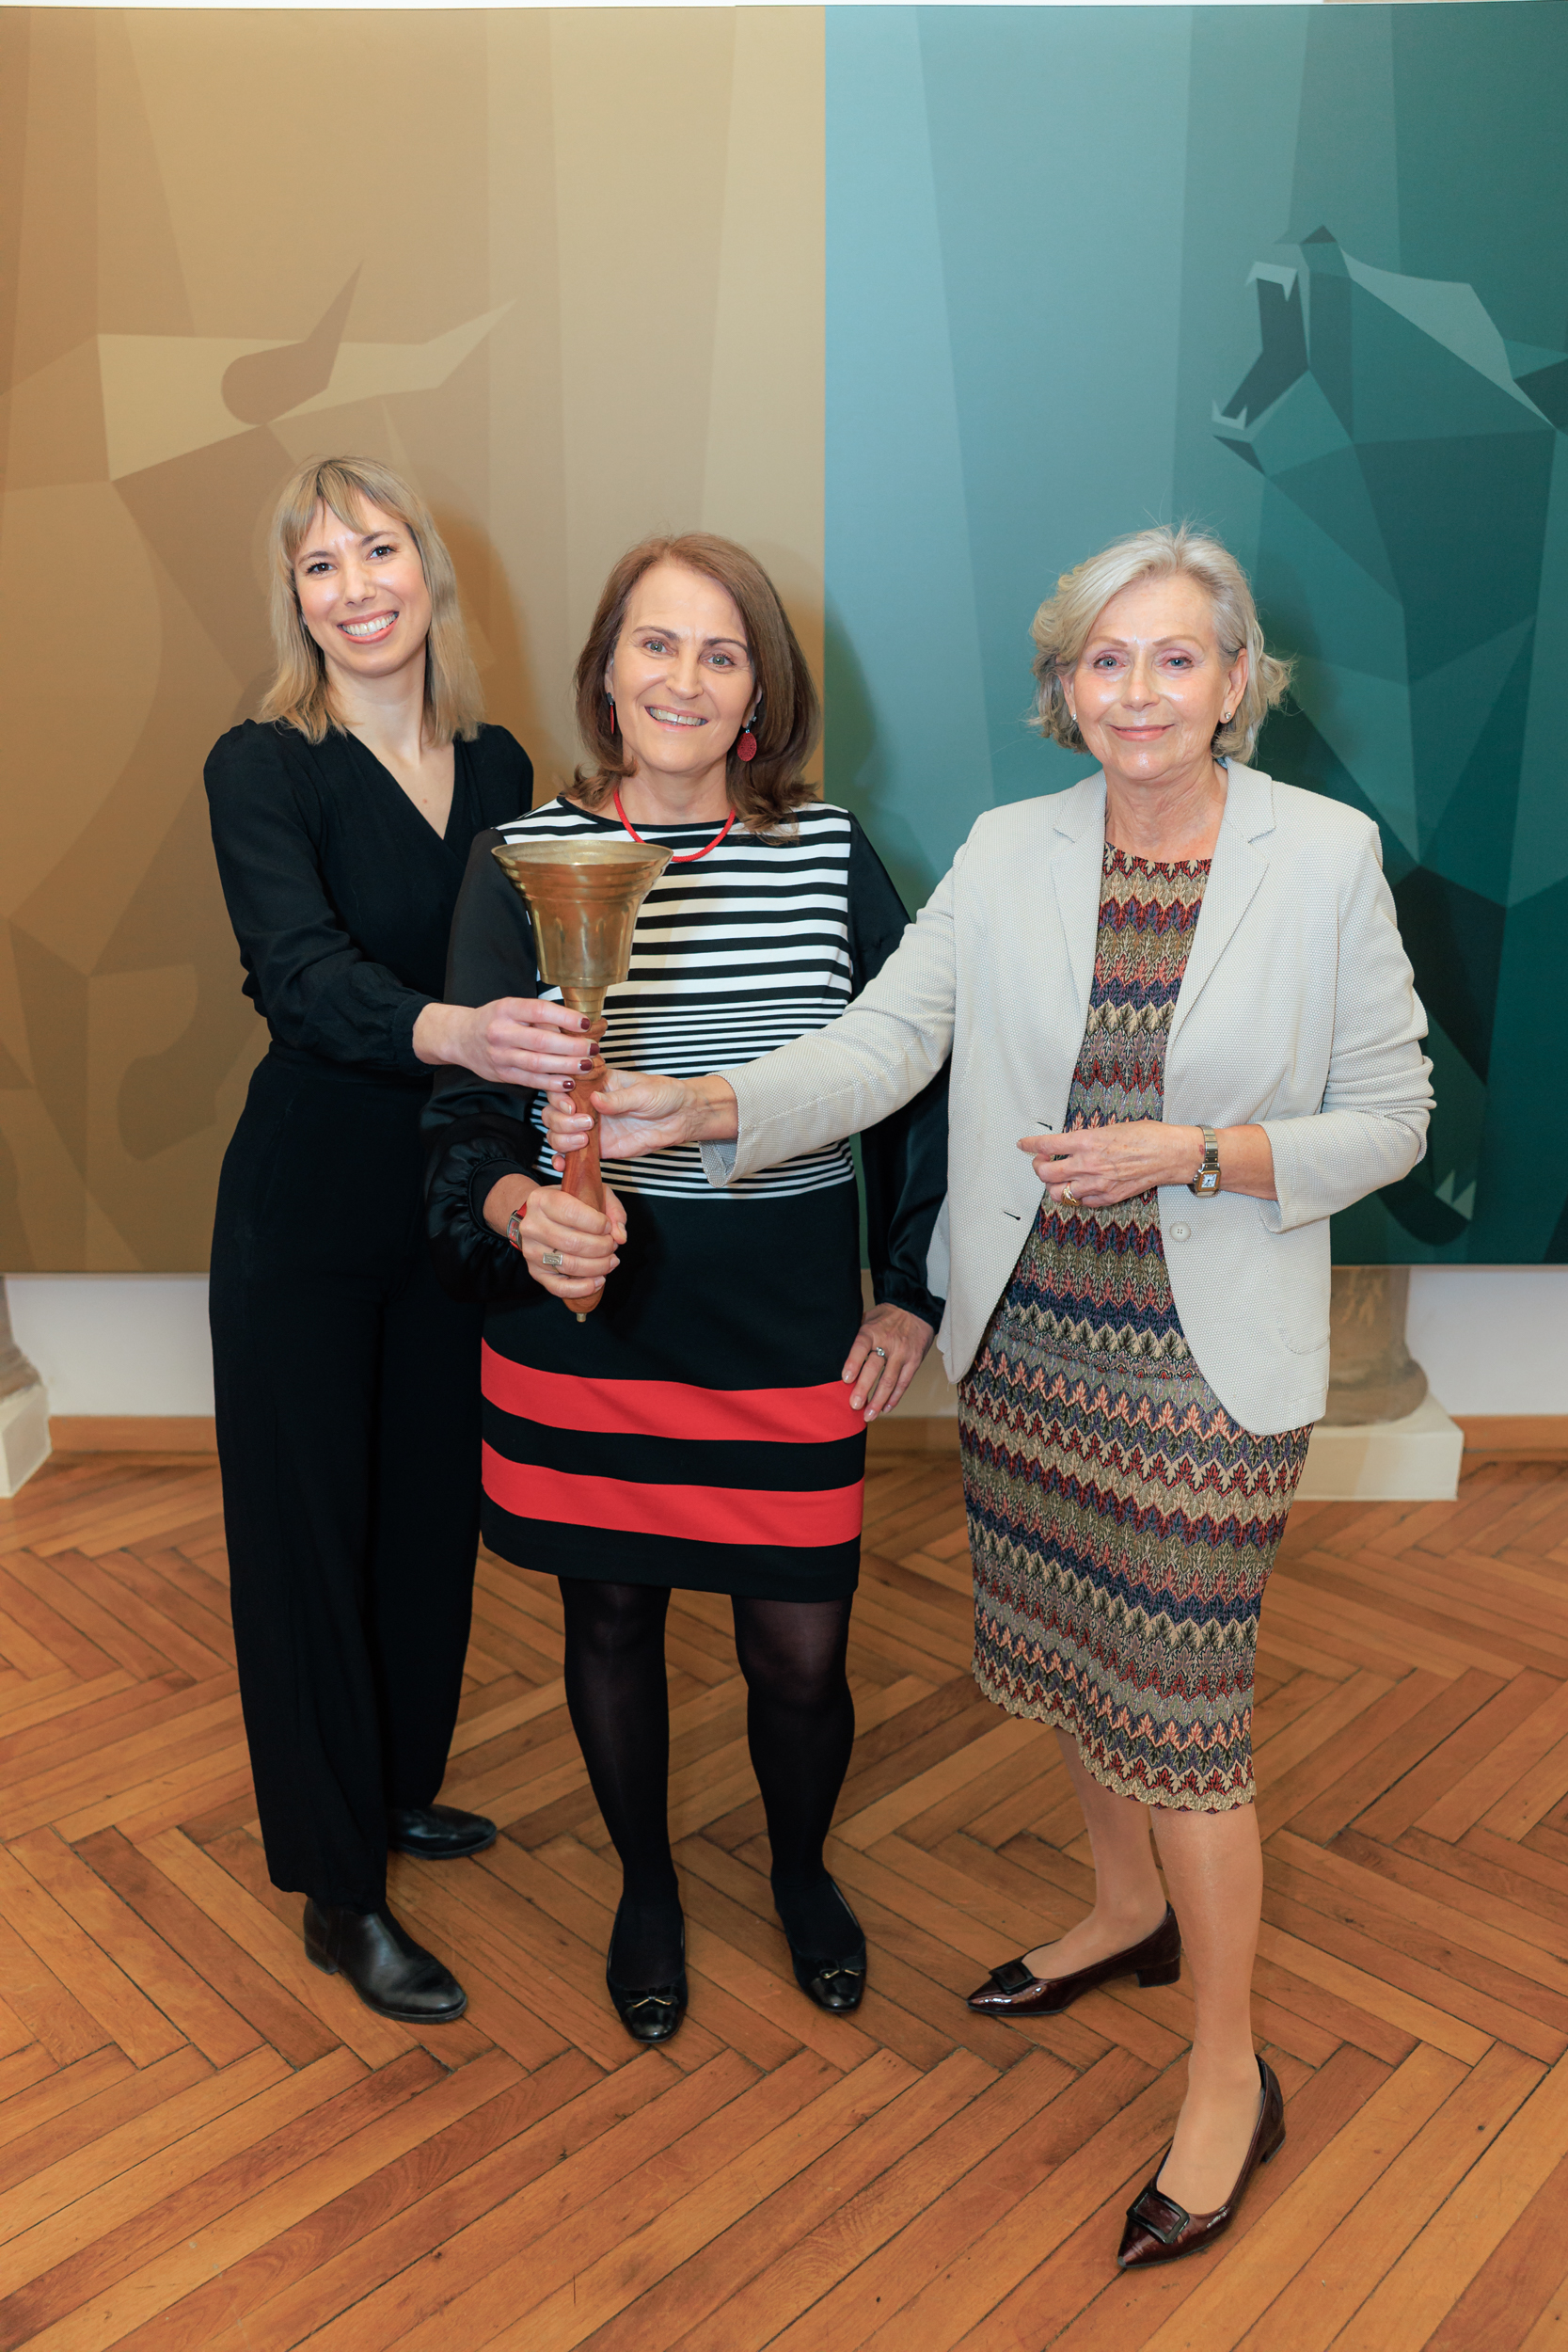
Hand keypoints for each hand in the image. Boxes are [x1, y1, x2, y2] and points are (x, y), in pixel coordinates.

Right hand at [414, 996, 604, 1086]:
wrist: (461, 1037)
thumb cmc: (494, 1020)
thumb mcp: (513, 1008)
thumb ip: (540, 1017)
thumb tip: (577, 1025)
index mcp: (507, 1009)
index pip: (539, 1011)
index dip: (565, 1017)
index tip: (585, 1023)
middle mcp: (501, 1032)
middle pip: (542, 1041)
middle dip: (572, 1046)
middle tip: (592, 1048)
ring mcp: (500, 1055)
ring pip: (538, 1063)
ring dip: (566, 1066)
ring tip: (586, 1065)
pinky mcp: (502, 1074)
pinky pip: (530, 1080)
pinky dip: (552, 1083)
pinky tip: (568, 1082)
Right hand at [483, 1175, 627, 1301]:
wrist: (540, 1216)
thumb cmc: (570, 1204)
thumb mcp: (592, 1194)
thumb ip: (613, 1210)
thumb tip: (620, 1236)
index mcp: (542, 1200)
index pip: (572, 1213)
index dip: (598, 1223)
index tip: (608, 1227)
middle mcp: (532, 1226)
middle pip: (573, 1243)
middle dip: (602, 1247)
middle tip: (613, 1246)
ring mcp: (531, 1251)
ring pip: (569, 1265)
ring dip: (598, 1267)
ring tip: (611, 1261)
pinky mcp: (536, 1271)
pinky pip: (559, 1287)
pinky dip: (583, 1288)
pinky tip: (599, 1280)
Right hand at [543, 1069, 737, 1162]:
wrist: (680, 1118)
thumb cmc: (664, 1095)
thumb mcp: (643, 1092)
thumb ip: (619, 1099)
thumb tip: (595, 1099)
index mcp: (595, 1083)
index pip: (563, 1086)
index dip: (558, 1097)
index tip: (571, 1106)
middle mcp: (587, 1105)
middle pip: (553, 1112)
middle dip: (561, 1121)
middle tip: (586, 1125)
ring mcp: (590, 1127)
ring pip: (557, 1133)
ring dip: (562, 1139)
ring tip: (584, 1140)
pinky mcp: (597, 1148)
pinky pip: (572, 1154)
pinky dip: (562, 1159)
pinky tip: (564, 1163)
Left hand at [841, 1303, 935, 1422]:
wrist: (916, 1309)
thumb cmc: (886, 1316)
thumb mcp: (868, 1318)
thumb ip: (854, 1335)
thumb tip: (833, 1350)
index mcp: (872, 1331)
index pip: (861, 1346)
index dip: (853, 1362)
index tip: (846, 1379)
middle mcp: (888, 1343)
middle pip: (875, 1368)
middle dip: (864, 1388)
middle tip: (854, 1405)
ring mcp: (902, 1354)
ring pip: (890, 1380)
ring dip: (879, 1400)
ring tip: (868, 1415)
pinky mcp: (914, 1362)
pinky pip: (904, 1383)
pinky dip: (894, 1397)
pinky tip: (885, 1408)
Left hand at [1020, 1121, 1202, 1207]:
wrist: (1170, 1154)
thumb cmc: (1146, 1136)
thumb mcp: (1110, 1128)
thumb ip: (1086, 1138)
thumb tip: (1070, 1143)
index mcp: (1087, 1142)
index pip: (1046, 1145)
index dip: (1030, 1145)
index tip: (1024, 1144)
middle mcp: (1088, 1165)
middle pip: (1045, 1174)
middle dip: (1038, 1167)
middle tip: (1041, 1162)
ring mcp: (1097, 1184)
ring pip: (1058, 1193)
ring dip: (1053, 1185)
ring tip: (1058, 1177)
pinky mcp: (1107, 1198)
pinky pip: (1081, 1202)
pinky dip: (1075, 1196)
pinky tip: (1079, 1187)